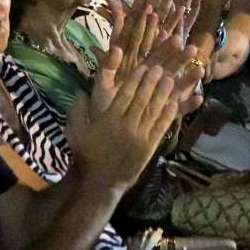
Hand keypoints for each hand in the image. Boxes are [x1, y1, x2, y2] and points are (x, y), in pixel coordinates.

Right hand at [66, 48, 181, 191]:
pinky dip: (167, 115)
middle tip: (160, 67)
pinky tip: (174, 103)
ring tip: (170, 80)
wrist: (100, 182)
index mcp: (109, 120)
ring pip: (153, 111)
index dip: (136, 80)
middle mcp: (126, 126)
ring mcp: (140, 137)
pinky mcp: (149, 147)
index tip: (143, 67)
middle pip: (142, 100)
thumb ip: (77, 109)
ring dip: (163, 94)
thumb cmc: (86, 154)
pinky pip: (160, 128)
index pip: (125, 95)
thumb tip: (81, 90)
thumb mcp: (75, 131)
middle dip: (151, 82)